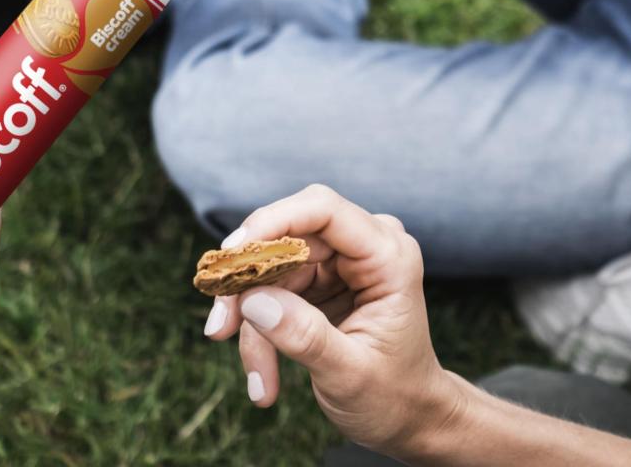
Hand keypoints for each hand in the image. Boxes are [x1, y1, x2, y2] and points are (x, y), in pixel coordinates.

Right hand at [203, 185, 463, 457]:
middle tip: (220, 328)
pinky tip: (265, 378)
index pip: (323, 210)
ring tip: (259, 381)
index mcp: (389, 256)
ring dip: (251, 322)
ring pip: (268, 270)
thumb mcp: (351, 375)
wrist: (410, 419)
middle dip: (247, 285)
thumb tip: (253, 300)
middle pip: (284, 238)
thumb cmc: (395, 397)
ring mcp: (339, 263)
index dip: (272, 221)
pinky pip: (269, 292)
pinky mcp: (318, 281)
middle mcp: (364, 248)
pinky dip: (259, 333)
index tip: (231, 254)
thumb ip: (305, 336)